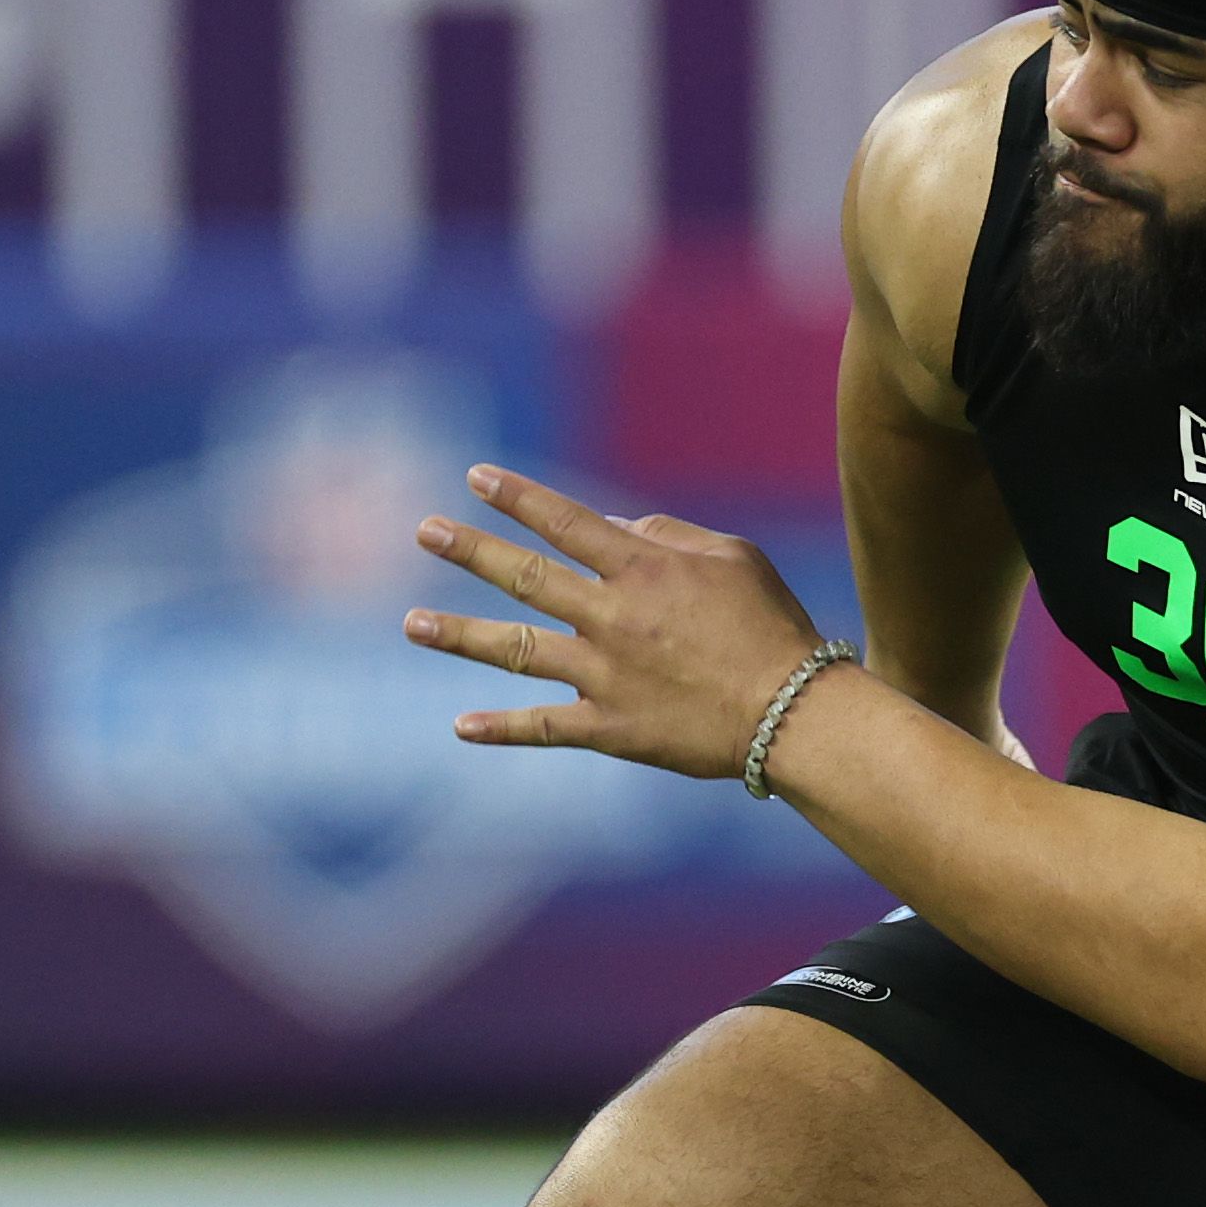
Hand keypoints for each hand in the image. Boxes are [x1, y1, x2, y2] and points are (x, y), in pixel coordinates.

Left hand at [404, 465, 836, 782]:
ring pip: (516, 648)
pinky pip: (544, 727)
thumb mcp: (735, 557)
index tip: (474, 477)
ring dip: (460, 634)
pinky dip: (500, 727)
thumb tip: (617, 526)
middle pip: (525, 576)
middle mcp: (611, 616)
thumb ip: (669, 535)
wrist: (792, 713)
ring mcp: (604, 674)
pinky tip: (459, 725)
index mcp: (642, 569)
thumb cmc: (773, 627)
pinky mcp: (610, 728)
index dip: (516, 497)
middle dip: (470, 551)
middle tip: (424, 531)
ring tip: (412, 623)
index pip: (564, 521)